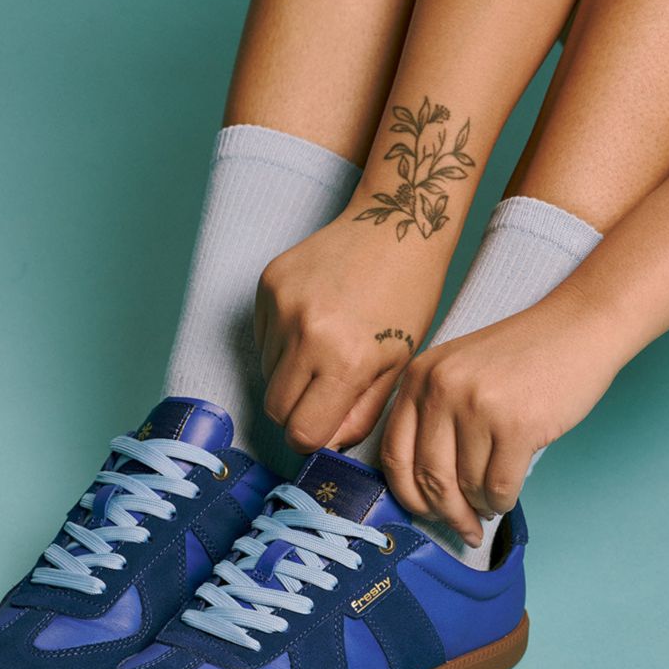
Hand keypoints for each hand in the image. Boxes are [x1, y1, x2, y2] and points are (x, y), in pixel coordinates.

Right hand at [255, 215, 443, 452]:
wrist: (396, 223)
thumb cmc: (407, 296)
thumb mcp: (397, 366)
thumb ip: (360, 414)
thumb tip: (325, 444)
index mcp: (347, 361)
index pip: (301, 431)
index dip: (309, 438)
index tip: (321, 428)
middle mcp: (308, 334)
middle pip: (275, 408)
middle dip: (295, 411)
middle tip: (322, 393)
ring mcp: (283, 306)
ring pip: (265, 372)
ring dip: (289, 373)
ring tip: (325, 346)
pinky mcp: (267, 283)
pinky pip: (261, 337)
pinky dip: (280, 341)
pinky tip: (314, 319)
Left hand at [380, 283, 620, 545]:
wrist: (579, 327)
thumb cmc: (522, 356)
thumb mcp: (458, 370)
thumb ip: (433, 415)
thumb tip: (424, 489)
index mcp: (419, 376)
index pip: (394, 452)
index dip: (408, 494)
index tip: (423, 513)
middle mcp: (440, 389)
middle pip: (429, 477)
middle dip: (446, 513)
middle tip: (463, 528)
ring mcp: (477, 405)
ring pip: (467, 485)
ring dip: (479, 505)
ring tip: (490, 503)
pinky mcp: (516, 424)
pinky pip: (499, 486)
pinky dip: (502, 500)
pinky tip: (506, 497)